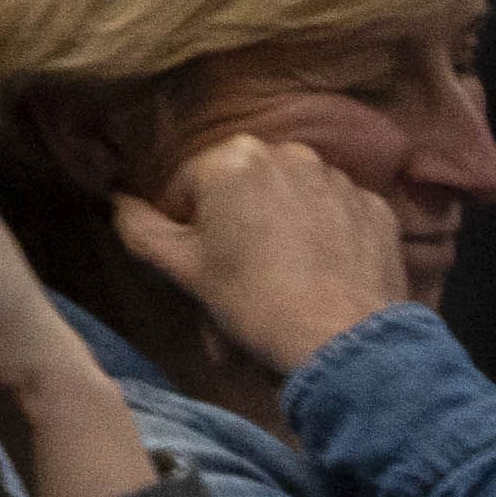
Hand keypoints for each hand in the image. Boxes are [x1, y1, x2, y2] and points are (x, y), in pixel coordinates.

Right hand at [120, 129, 415, 385]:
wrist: (346, 343)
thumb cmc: (253, 301)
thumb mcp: (181, 269)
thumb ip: (139, 227)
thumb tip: (117, 201)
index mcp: (232, 158)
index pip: (187, 187)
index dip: (185, 229)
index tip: (199, 267)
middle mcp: (288, 153)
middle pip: (243, 188)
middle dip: (236, 222)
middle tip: (240, 275)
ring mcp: (340, 180)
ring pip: (292, 197)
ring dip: (281, 225)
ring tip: (286, 277)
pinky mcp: (378, 209)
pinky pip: (338, 214)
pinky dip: (327, 235)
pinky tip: (324, 273)